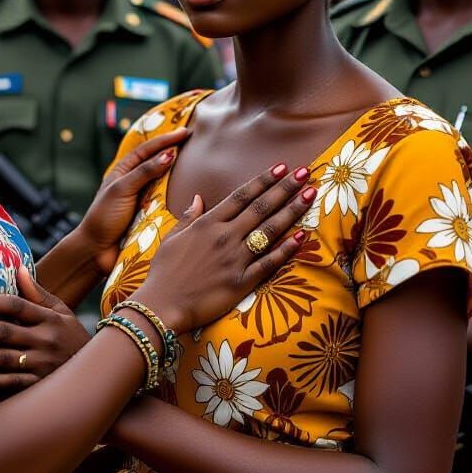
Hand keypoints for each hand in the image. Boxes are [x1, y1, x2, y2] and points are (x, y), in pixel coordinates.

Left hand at [0, 267, 89, 389]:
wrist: (98, 376)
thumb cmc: (72, 338)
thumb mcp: (62, 313)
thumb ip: (38, 294)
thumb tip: (18, 266)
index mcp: (49, 318)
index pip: (15, 305)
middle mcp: (45, 340)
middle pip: (4, 332)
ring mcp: (42, 365)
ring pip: (4, 359)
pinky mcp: (39, 387)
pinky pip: (12, 384)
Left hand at [75, 127, 190, 276]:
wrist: (97, 251)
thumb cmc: (104, 217)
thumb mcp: (122, 189)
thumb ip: (144, 172)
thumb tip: (168, 155)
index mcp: (124, 172)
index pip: (147, 150)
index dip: (166, 140)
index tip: (185, 132)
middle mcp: (135, 183)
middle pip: (158, 164)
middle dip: (174, 153)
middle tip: (196, 143)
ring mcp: (143, 200)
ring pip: (165, 184)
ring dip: (179, 176)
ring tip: (198, 165)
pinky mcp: (151, 217)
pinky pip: (168, 204)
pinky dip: (179, 198)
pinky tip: (192, 194)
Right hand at [132, 165, 315, 335]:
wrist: (161, 305)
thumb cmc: (163, 272)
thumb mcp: (171, 238)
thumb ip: (189, 217)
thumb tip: (198, 198)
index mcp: (207, 224)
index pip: (241, 196)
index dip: (263, 180)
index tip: (281, 168)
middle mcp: (224, 237)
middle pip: (260, 208)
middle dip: (285, 189)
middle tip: (305, 173)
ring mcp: (235, 259)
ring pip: (269, 230)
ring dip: (291, 211)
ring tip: (310, 195)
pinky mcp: (242, 282)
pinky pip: (269, 263)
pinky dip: (286, 249)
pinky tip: (302, 237)